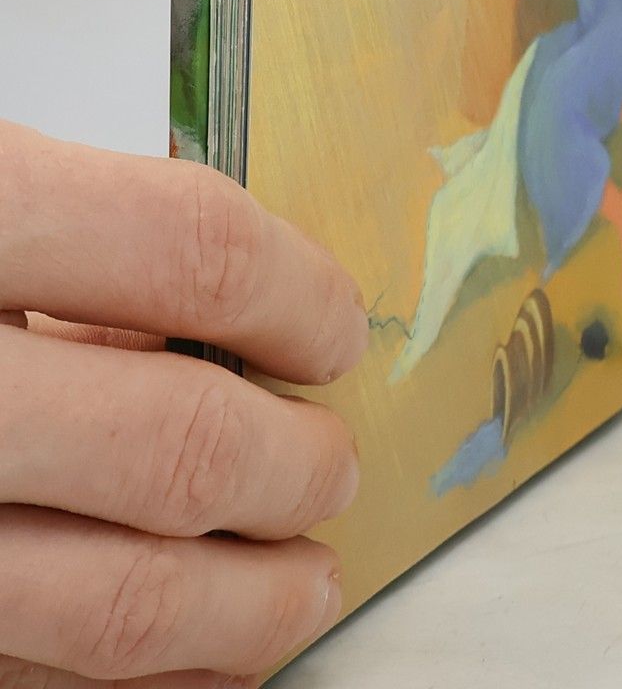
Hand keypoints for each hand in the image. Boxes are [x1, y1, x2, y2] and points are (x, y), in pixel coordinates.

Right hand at [0, 122, 365, 685]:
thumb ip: (81, 237)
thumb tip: (237, 313)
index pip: (189, 253)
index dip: (295, 294)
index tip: (330, 329)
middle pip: (173, 448)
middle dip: (290, 468)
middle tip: (329, 469)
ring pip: (110, 606)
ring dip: (243, 609)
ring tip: (300, 583)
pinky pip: (22, 682)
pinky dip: (133, 682)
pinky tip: (186, 660)